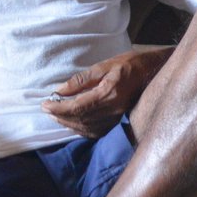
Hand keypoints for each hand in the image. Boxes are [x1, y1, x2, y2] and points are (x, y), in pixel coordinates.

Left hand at [41, 47, 172, 137]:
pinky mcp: (118, 121)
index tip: (45, 104)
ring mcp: (116, 117)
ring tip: (55, 116)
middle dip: (60, 116)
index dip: (59, 108)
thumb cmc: (128, 65)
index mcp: (108, 93)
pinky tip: (72, 123)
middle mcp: (113, 110)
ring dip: (68, 123)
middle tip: (46, 110)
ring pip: (87, 128)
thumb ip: (80, 80)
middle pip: (80, 119)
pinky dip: (81, 129)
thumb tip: (59, 91)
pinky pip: (96, 131)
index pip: (78, 106)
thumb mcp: (103, 66)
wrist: (151, 72)